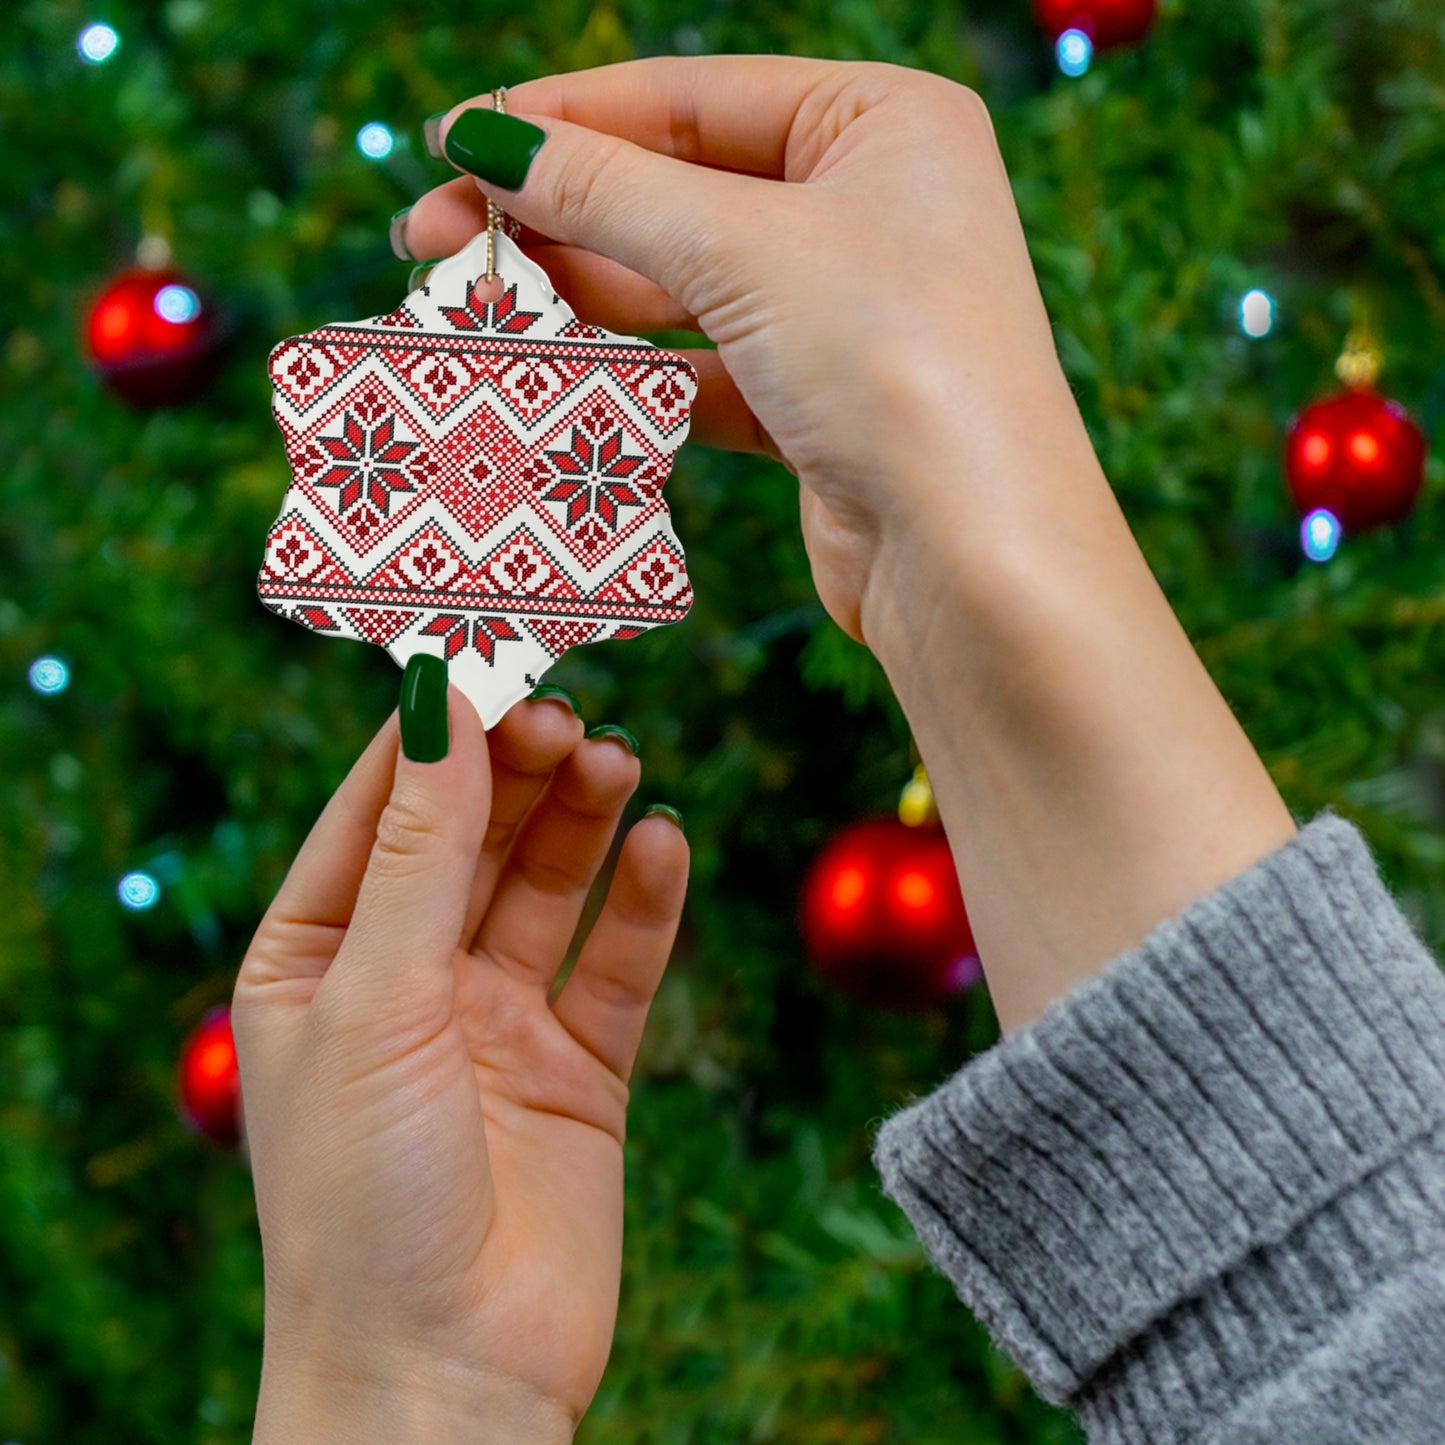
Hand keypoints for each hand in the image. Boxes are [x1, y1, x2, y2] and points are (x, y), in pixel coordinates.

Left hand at [232, 689, 687, 1440]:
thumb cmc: (363, 1198)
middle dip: (518, 768)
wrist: (446, 1379)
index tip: (488, 648)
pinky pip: (617, 962)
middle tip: (568, 708)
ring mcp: (498, 1021)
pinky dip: (644, 901)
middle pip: (473, 835)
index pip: (379, 808)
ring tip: (617, 761)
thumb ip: (420, 850)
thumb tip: (441, 702)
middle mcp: (408, 979)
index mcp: (319, 958)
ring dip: (583, 819)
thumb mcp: (377, 1000)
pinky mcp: (580, 1067)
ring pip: (549, 885)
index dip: (434, 729)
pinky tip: (664, 844)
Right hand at [401, 57, 1093, 644]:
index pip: (691, 97)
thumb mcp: (742, 249)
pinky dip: (631, 374)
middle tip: (430, 239)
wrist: (973, 559)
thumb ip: (607, 190)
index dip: (563, 118)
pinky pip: (702, 368)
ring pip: (682, 285)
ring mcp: (846, 310)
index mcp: (883, 122)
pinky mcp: (819, 404)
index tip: (452, 141)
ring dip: (578, 295)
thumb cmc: (894, 365)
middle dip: (554, 215)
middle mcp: (871, 206)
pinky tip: (551, 376)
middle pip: (678, 190)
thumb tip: (485, 140)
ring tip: (472, 306)